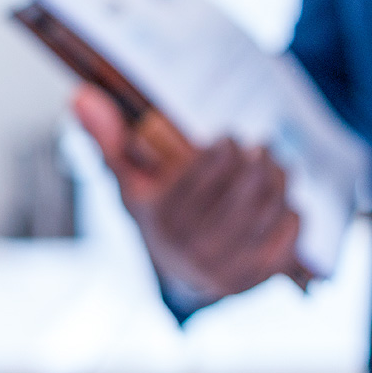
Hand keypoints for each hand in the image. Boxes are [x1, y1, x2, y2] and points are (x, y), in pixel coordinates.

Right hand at [72, 85, 303, 304]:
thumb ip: (108, 138)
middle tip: (260, 145)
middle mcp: (194, 247)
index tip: (228, 138)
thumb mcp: (131, 181)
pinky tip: (281, 202)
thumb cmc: (159, 214)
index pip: (205, 169)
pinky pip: (290, 231)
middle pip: (246, 185)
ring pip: (272, 204)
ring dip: (279, 177)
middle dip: (258, 157)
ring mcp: (229, 266)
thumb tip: (80, 95)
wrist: (181, 277)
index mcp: (162, 218)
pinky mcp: (259, 276)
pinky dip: (291, 209)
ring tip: (274, 165)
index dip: (224, 148)